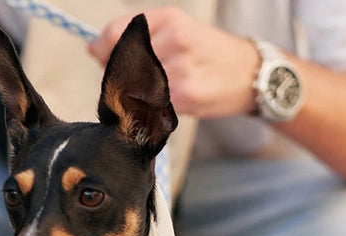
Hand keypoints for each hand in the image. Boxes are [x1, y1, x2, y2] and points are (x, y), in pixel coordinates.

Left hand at [89, 6, 258, 118]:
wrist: (249, 73)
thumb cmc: (209, 53)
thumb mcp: (178, 30)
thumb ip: (139, 37)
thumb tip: (96, 50)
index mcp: (169, 19)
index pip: (117, 33)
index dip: (103, 49)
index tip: (100, 57)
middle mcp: (173, 40)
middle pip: (123, 62)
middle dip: (119, 74)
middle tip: (130, 79)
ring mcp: (179, 69)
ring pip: (135, 86)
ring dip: (134, 93)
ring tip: (152, 92)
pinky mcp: (185, 95)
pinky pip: (152, 103)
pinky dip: (150, 106)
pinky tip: (162, 103)